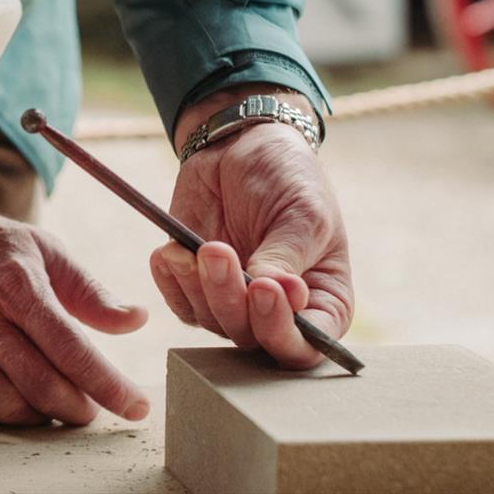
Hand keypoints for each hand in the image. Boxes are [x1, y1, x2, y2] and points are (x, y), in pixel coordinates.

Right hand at [0, 167, 149, 425]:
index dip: (109, 384)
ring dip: (42, 418)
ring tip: (57, 408)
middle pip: (43, 385)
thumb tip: (137, 319)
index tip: (137, 407)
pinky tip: (14, 406)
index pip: (72, 349)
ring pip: (6, 406)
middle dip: (78, 408)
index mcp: (18, 287)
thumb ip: (90, 290)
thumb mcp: (42, 249)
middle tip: (93, 410)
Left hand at [150, 87, 353, 369]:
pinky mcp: (196, 288)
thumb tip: (277, 294)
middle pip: (251, 340)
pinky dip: (172, 281)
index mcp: (322, 302)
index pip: (304, 348)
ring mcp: (234, 303)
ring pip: (212, 322)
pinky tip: (170, 252)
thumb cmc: (288, 178)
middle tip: (219, 252)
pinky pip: (180, 303)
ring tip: (200, 245)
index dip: (282, 332)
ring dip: (200, 285)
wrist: (242, 145)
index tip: (264, 288)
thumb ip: (287, 257)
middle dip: (231, 299)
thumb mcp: (303, 212)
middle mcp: (278, 313)